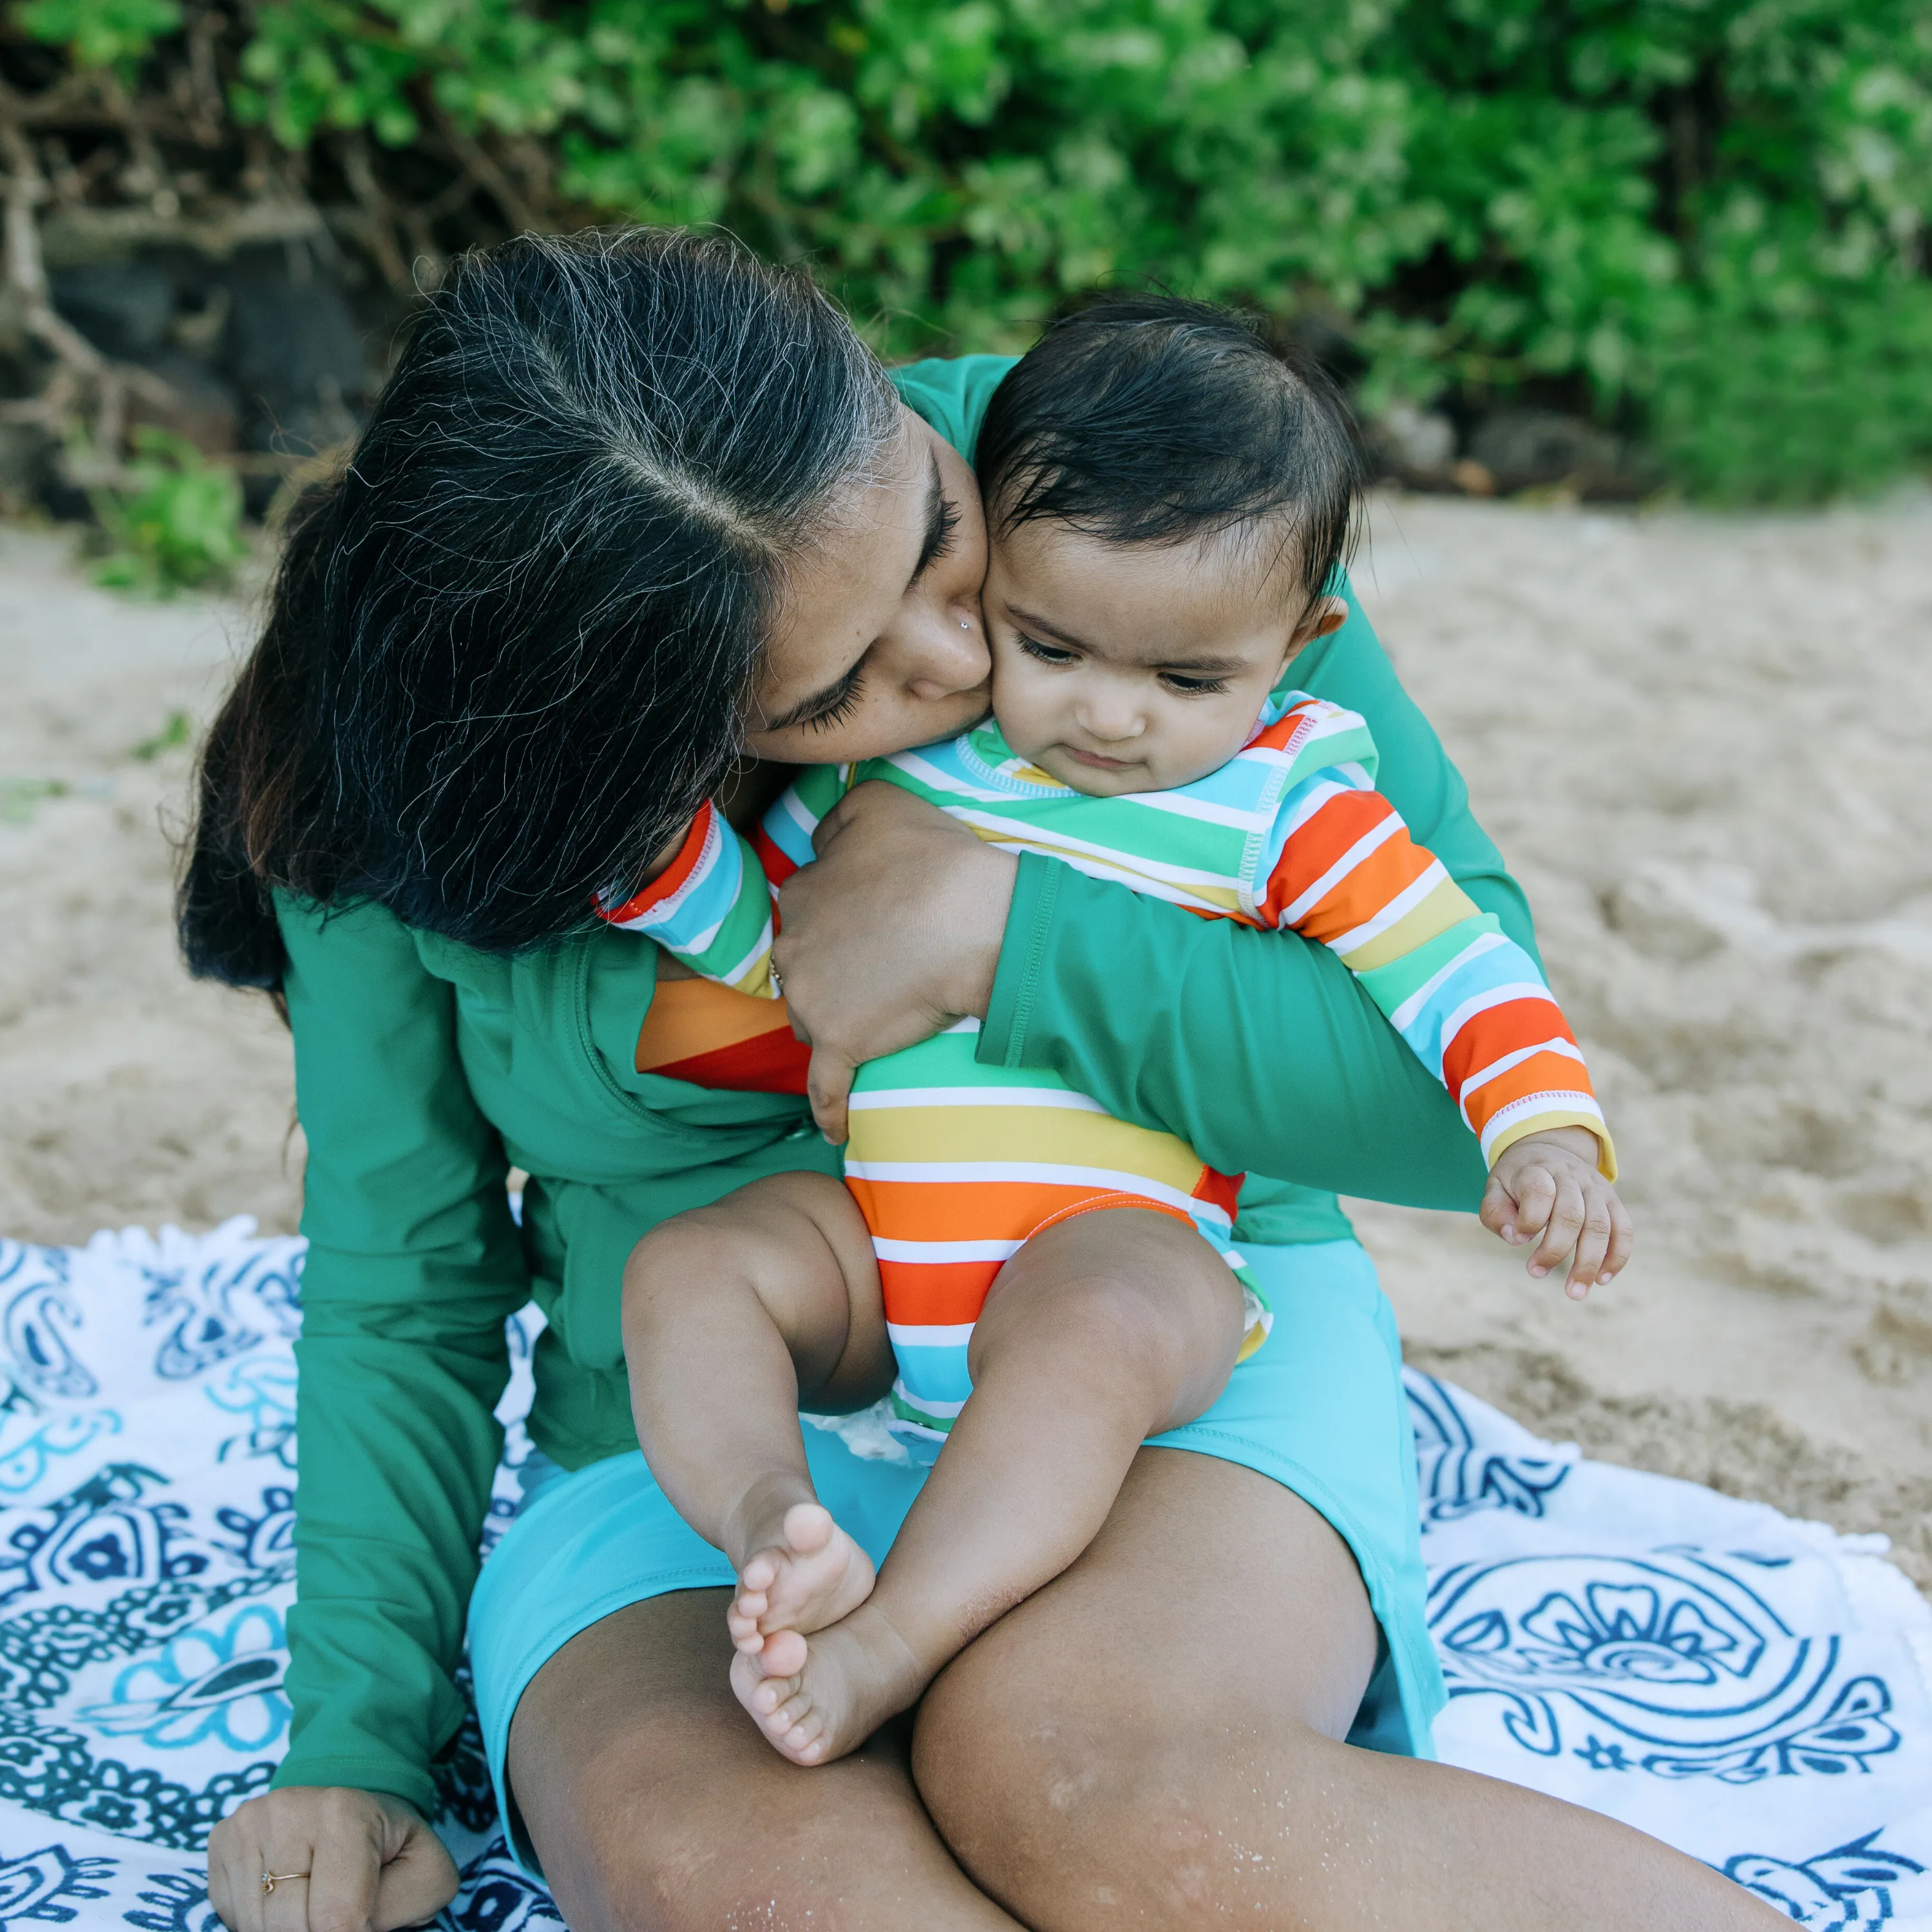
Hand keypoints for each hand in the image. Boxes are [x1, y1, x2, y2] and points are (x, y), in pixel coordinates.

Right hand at [207, 1787, 457, 1931]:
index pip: (334, 1918)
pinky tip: (287, 1892)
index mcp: (345, 1811)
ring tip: (316, 1899)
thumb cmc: (394, 1850)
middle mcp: (288, 1807)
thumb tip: (343, 1929)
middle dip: (317, 1931)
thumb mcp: (426, 1877)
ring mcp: (249, 1821)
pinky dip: (258, 1920)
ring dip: (287, 1927)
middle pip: (287, 1925)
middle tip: (341, 1907)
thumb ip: (398, 1911)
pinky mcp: (221, 1839)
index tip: (364, 1920)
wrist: (357, 1809)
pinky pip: (229, 1913)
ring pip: (254, 1925)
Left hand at [771, 781, 1017, 1141]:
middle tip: (876, 967)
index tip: (870, 919)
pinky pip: (825, 1089)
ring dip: (832, 1021)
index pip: (807, 905)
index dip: (840, 911)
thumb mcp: (878, 803)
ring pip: (811, 1018)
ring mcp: (812, 1002)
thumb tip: (818, 840)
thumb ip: (837, 817)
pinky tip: (835, 1129)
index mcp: (803, 894)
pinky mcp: (840, 1046)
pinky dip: (829, 1111)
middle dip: (829, 968)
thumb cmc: (935, 860)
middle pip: (802, 966)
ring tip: (872, 1023)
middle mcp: (793, 948)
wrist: (972, 924)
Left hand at [1480, 1127, 1631, 1299]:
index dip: (1530, 1219)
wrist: (1548, 1149)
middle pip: (1571, 1215)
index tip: (1518, 1238)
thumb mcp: (1495, 1187)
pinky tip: (1601, 1280)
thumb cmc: (1517, 1179)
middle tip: (1535, 1273)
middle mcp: (1570, 1176)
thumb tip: (1515, 1238)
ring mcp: (1596, 1188)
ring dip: (1589, 1263)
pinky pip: (1624, 1229)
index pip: (1539, 1192)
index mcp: (1538, 1169)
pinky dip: (1617, 1257)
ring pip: (1600, 1226)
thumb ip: (1495, 1211)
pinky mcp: (1612, 1201)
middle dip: (1555, 1250)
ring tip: (1575, 1292)